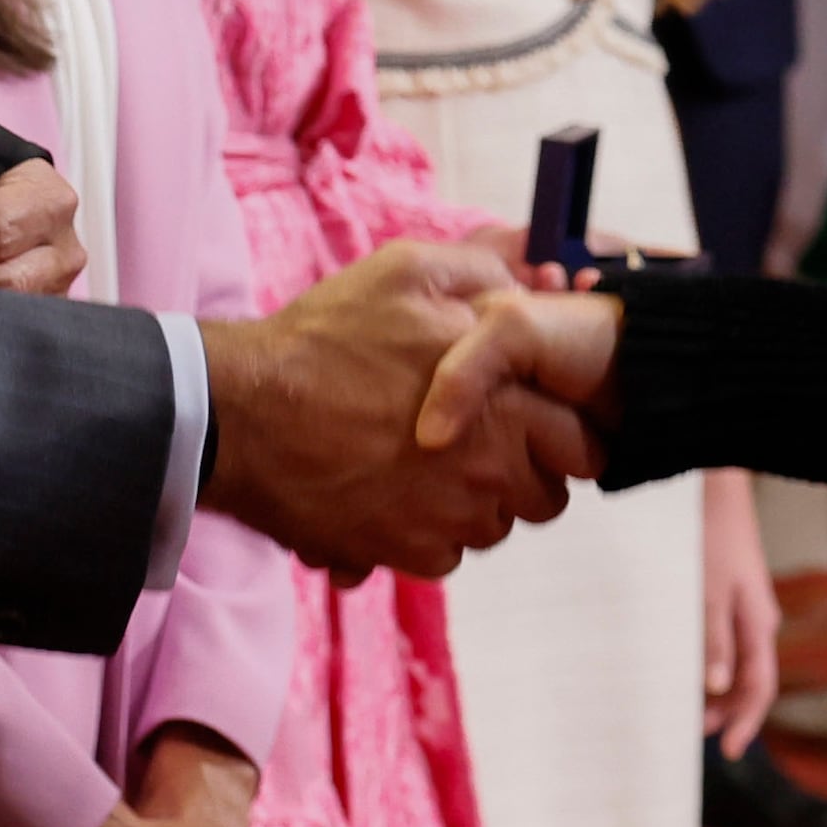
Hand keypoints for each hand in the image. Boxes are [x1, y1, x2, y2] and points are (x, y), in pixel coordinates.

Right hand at [202, 241, 592, 580]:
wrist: (242, 413)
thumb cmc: (325, 338)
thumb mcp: (407, 272)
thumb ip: (484, 272)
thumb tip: (532, 281)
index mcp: (505, 404)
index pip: (584, 444)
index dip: (567, 430)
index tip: (541, 421)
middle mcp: (487, 471)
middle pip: (548, 496)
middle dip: (529, 473)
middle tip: (490, 445)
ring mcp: (446, 519)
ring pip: (494, 527)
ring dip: (477, 504)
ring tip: (434, 465)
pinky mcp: (403, 553)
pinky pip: (445, 554)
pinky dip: (429, 533)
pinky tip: (398, 494)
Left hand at [698, 469, 781, 751]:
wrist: (714, 489)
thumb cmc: (710, 539)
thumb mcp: (707, 593)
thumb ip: (713, 641)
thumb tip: (717, 690)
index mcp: (758, 624)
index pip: (759, 687)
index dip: (746, 721)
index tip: (729, 751)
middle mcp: (757, 621)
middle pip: (749, 679)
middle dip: (727, 710)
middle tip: (697, 734)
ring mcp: (745, 608)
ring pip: (735, 662)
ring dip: (714, 688)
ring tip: (686, 706)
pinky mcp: (730, 595)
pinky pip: (724, 640)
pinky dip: (708, 660)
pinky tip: (685, 665)